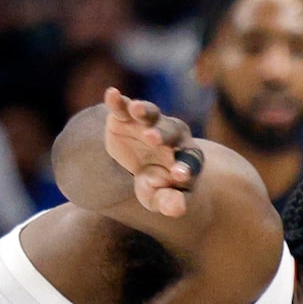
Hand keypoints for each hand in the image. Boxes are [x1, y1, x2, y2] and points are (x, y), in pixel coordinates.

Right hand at [101, 89, 198, 218]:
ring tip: (136, 109)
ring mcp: (150, 123)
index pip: (190, 160)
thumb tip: (177, 209)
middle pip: (171, 131)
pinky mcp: (127, 117)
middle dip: (162, 134)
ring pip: (151, 114)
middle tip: (152, 139)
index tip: (178, 176)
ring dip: (144, 111)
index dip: (185, 167)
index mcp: (188, 155)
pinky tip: (112, 94)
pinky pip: (124, 107)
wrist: (142, 167)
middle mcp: (173, 134)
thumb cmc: (157, 186)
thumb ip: (170, 202)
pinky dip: (118, 101)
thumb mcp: (161, 198)